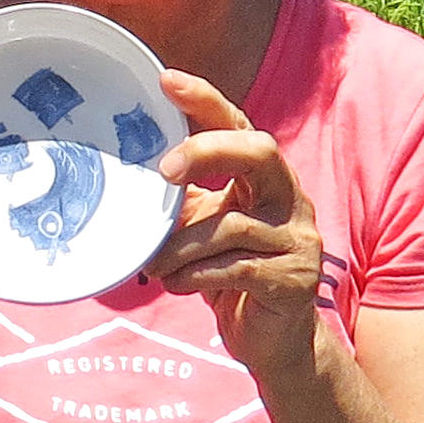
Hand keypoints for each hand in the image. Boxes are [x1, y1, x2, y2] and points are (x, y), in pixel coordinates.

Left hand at [147, 69, 326, 377]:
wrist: (273, 342)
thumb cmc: (230, 276)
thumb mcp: (203, 230)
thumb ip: (181, 201)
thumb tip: (125, 175)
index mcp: (264, 178)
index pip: (238, 125)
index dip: (205, 101)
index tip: (165, 80)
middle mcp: (290, 198)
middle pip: (258, 151)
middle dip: (207, 151)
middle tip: (163, 171)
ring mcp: (298, 238)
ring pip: (230, 223)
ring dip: (180, 244)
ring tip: (154, 262)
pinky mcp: (294, 280)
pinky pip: (235, 266)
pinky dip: (194, 274)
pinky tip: (175, 283)